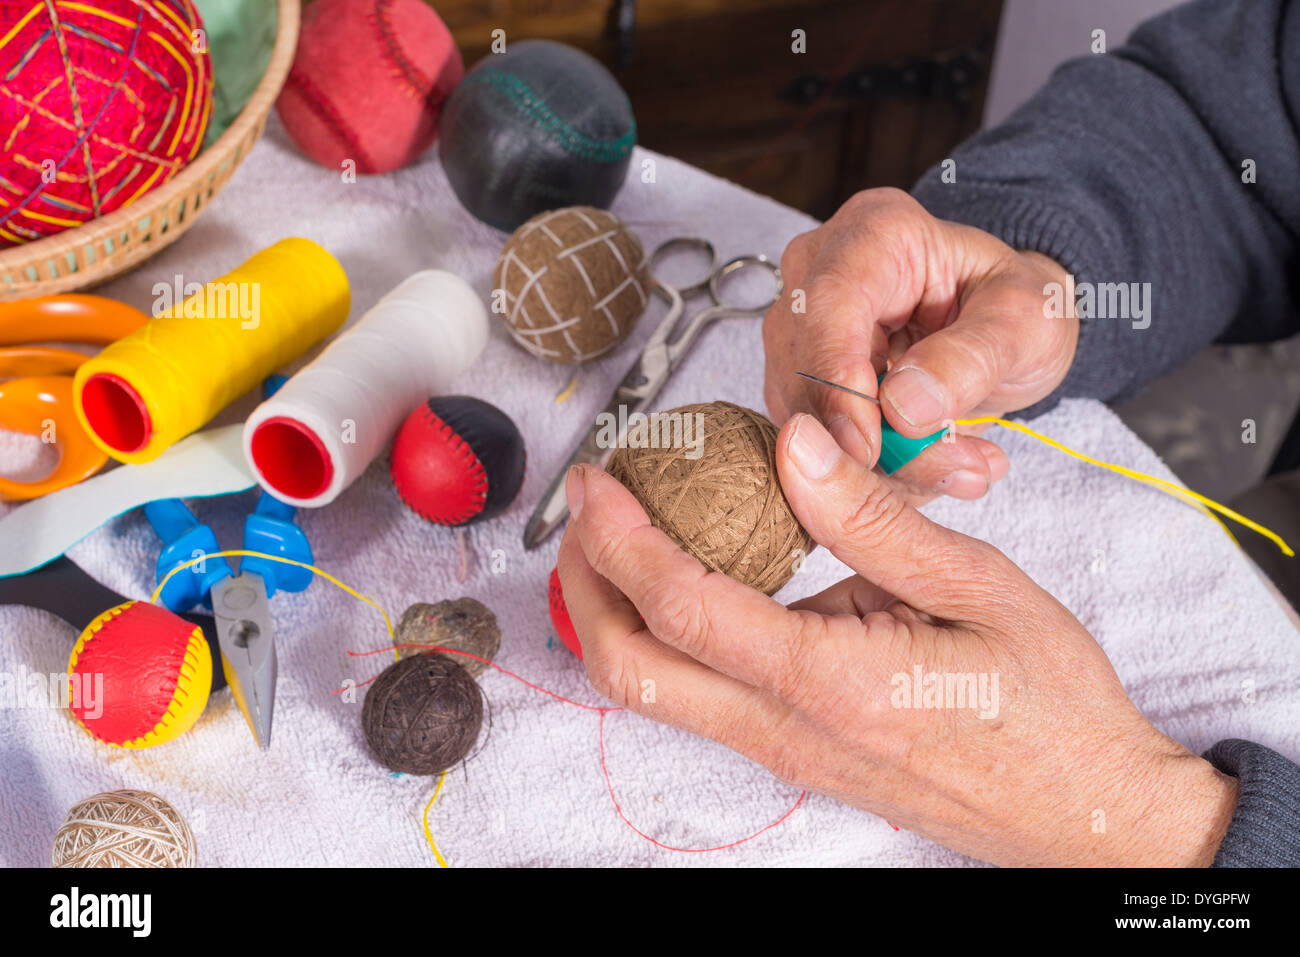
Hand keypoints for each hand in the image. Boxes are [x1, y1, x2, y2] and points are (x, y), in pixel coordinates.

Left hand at [556, 415, 1237, 866]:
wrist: (1085, 812)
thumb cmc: (1050, 707)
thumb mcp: (978, 587)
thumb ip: (874, 518)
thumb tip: (795, 448)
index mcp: (834, 683)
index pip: (685, 608)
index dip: (622, 537)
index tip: (597, 481)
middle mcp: (790, 731)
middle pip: (633, 670)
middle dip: (585, 584)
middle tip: (586, 511)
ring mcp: (785, 752)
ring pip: (655, 692)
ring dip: (613, 613)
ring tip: (620, 535)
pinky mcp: (795, 754)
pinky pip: (699, 698)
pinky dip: (663, 637)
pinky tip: (690, 578)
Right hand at [763, 187, 1078, 502]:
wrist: (1008, 330)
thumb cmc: (1016, 308)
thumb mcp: (1025, 323)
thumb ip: (970, 359)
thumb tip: (902, 408)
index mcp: (876, 233)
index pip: (828, 304)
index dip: (839, 380)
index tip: (868, 446)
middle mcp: (819, 272)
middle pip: (805, 365)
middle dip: (867, 436)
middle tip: (952, 469)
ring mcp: (802, 328)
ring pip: (805, 412)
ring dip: (877, 461)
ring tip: (959, 467)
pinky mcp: (802, 380)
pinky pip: (817, 437)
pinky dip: (873, 467)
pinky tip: (929, 467)